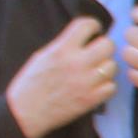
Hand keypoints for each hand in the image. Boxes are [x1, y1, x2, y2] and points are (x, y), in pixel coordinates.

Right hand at [6, 18, 117, 137]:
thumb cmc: (30, 83)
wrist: (25, 113)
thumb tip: (84, 37)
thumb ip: (64, 45)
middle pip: (108, 45)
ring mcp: (86, 82)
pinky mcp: (91, 99)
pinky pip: (112, 86)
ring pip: (112, 66)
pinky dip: (106, 86)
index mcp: (61, 49)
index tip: (94, 31)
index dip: (93, 25)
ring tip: (95, 71)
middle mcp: (76, 63)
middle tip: (97, 52)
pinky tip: (96, 86)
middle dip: (103, 46)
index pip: (87, 25)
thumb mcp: (43, 56)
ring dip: (106, 67)